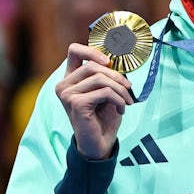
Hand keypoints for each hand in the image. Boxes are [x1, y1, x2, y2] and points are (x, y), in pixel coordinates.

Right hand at [55, 43, 133, 159]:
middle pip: (94, 65)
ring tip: (127, 102)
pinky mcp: (76, 103)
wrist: (100, 144)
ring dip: (121, 90)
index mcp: (70, 78)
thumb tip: (117, 58)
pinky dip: (119, 99)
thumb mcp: (107, 90)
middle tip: (129, 89)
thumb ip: (107, 74)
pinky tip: (121, 110)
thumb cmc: (104, 117)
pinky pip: (105, 92)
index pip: (74, 50)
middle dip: (117, 76)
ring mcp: (67, 94)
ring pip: (101, 78)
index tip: (109, 61)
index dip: (92, 51)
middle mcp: (64, 85)